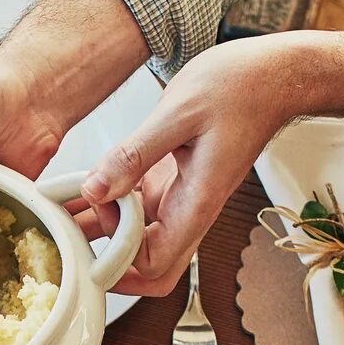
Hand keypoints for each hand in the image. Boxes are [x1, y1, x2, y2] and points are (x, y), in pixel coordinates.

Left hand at [78, 33, 310, 290]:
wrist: (272, 75)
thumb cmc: (241, 88)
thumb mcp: (178, 113)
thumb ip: (134, 155)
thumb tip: (96, 189)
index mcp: (197, 203)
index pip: (153, 264)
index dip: (118, 255)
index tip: (98, 217)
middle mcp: (191, 209)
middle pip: (150, 269)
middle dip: (110, 260)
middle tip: (82, 226)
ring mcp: (182, 199)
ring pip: (139, 239)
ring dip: (104, 230)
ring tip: (71, 205)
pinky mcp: (174, 182)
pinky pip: (139, 209)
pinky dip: (111, 202)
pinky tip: (87, 183)